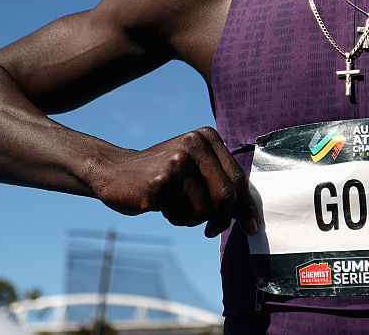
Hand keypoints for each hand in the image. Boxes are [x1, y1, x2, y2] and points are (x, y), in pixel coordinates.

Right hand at [92, 126, 257, 237]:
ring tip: (176, 206)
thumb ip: (222, 183)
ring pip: (205, 210)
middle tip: (210, 230)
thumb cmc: (165, 176)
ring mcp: (176, 162)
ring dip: (192, 219)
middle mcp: (194, 144)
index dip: (246, 207)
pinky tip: (162, 205)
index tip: (252, 227)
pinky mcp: (160, 182)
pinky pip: (183, 216)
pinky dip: (176, 219)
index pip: (238, 178)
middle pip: (226, 196)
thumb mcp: (196, 168)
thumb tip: (251, 219)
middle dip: (221, 219)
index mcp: (207, 137)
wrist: (116, 172)